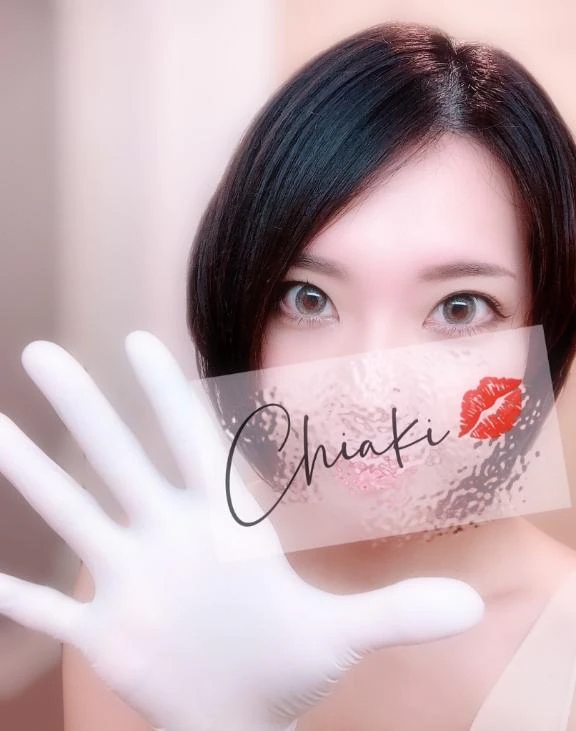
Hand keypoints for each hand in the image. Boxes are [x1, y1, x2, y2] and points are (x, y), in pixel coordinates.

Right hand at [0, 332, 483, 730]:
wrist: (248, 713)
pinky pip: (53, 612)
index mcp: (219, 526)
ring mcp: (131, 582)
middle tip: (40, 352)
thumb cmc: (291, 660)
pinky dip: (20, 601)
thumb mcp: (345, 634)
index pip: (190, 443)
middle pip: (116, 459)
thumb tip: (471, 607)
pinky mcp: (109, 634)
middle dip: (80, 408)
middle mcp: (166, 538)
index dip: (167, 394)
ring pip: (73, 515)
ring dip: (33, 476)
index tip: (136, 340)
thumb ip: (398, 613)